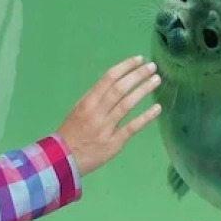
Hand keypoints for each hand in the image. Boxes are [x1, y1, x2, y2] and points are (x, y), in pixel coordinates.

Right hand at [57, 56, 161, 175]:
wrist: (62, 160)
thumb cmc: (72, 133)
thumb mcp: (78, 110)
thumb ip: (96, 99)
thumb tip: (116, 83)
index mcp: (87, 102)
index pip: (108, 78)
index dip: (125, 67)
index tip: (139, 59)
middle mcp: (96, 112)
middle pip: (119, 88)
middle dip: (137, 75)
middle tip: (152, 67)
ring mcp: (106, 127)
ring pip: (127, 104)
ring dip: (143, 90)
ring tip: (156, 81)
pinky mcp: (114, 143)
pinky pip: (132, 127)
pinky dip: (146, 117)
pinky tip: (157, 108)